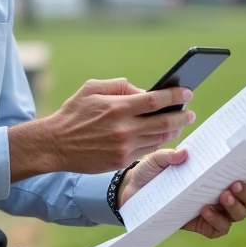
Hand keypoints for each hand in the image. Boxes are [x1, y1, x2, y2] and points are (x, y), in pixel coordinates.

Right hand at [40, 79, 195, 175]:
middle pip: (164, 122)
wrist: (55, 144)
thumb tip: (142, 90)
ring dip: (173, 131)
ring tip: (179, 124)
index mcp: (118, 106)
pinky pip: (146, 150)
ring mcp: (124, 146)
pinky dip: (157, 143)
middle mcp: (124, 128)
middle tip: (190, 113)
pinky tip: (161, 136)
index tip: (187, 93)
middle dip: (182, 116)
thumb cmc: (73, 113)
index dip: (175, 96)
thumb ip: (118, 85)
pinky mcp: (121, 160)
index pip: (156, 99)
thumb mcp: (91, 88)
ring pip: (158, 138)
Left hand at [117, 147, 245, 238]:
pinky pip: (220, 229)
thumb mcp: (157, 160)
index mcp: (223, 173)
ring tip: (222, 195)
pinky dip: (216, 221)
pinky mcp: (204, 225)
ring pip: (240, 214)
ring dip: (236, 206)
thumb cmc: (153, 172)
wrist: (134, 192)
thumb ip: (168, 156)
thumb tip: (184, 154)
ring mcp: (217, 210)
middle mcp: (225, 192)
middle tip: (234, 183)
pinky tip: (205, 211)